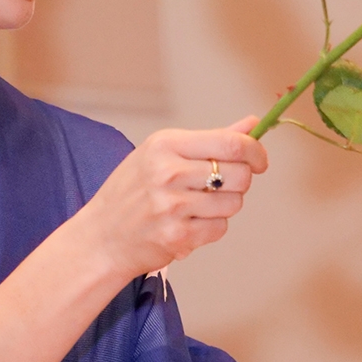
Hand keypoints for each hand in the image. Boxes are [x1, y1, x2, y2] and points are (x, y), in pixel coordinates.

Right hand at [72, 116, 268, 280]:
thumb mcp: (162, 153)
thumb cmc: (132, 191)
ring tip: (198, 205)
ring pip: (234, 203)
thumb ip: (210, 139)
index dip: (255, 151)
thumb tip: (252, 124)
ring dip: (224, 206)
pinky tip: (189, 223)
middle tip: (223, 185)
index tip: (259, 159)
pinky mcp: (178, 236)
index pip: (230, 143)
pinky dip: (211, 227)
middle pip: (239, 175)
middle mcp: (168, 173)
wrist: (101, 237)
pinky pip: (220, 228)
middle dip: (241, 181)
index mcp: (165, 144)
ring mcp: (172, 206)